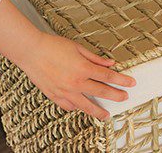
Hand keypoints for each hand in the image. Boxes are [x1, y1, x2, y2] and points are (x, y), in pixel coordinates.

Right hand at [16, 32, 135, 119]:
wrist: (31, 51)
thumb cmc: (52, 46)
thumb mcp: (77, 47)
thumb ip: (94, 58)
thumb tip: (109, 63)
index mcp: (83, 68)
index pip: (108, 77)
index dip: (122, 80)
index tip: (130, 83)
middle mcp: (76, 82)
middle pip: (102, 92)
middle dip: (116, 95)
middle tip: (124, 97)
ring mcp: (65, 91)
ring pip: (86, 106)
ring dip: (98, 111)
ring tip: (106, 115)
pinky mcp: (54, 96)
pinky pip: (68, 106)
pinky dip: (76, 108)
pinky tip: (81, 108)